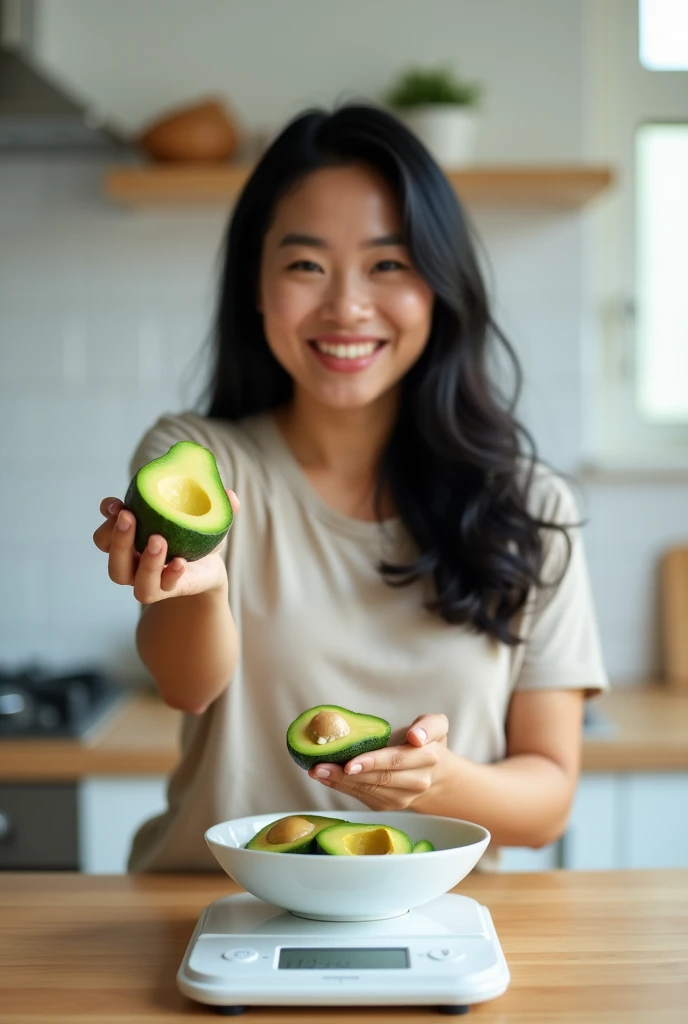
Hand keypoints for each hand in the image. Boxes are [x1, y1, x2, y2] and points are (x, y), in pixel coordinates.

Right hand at [92, 491, 239, 604]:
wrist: (208, 569)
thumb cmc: (195, 536)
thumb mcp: (202, 516)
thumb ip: (213, 504)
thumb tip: (231, 495)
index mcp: (131, 532)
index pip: (107, 520)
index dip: (108, 511)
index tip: (117, 503)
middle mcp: (130, 555)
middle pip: (106, 548)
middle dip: (115, 533)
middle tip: (129, 517)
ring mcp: (143, 575)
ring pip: (123, 575)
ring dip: (139, 556)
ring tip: (158, 541)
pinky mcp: (164, 590)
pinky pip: (160, 587)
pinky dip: (169, 574)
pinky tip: (180, 563)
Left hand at [307, 713, 449, 810]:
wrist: (436, 775)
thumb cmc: (428, 743)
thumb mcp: (436, 726)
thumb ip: (429, 725)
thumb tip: (415, 737)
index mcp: (428, 758)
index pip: (396, 760)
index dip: (372, 762)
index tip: (350, 763)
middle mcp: (417, 782)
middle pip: (378, 778)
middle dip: (346, 774)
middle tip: (320, 766)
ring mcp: (403, 798)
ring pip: (368, 790)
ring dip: (339, 782)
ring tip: (317, 771)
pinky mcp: (389, 805)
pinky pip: (363, 796)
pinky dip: (342, 787)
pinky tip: (326, 778)